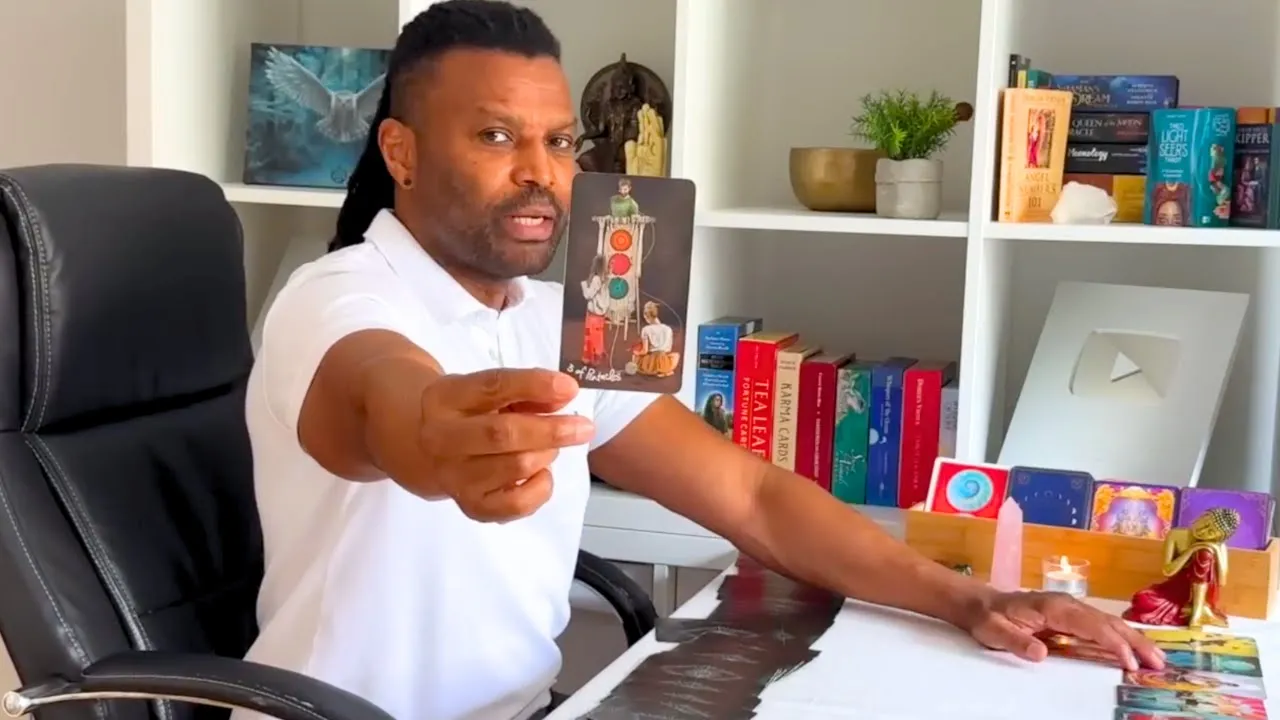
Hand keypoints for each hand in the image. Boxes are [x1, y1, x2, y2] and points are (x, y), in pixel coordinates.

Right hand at [416, 368, 594, 521]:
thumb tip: (565, 395)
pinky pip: (517, 504)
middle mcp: (442, 439)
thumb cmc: (472, 414)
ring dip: (546, 454)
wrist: (431, 449)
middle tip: (584, 427)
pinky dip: (541, 488)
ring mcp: (454, 477)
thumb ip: (527, 391)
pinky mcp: (471, 506)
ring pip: (515, 467)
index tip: (570, 388)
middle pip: (503, 434)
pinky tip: (541, 473)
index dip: (534, 385)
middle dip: (551, 430)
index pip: (492, 387)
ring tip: (550, 447)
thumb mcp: (491, 392)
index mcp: (446, 399)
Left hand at [961, 591, 1164, 670]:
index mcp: (1053, 608)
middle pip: (1108, 623)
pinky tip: (1136, 649)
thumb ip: (1016, 641)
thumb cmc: (989, 618)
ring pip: (1109, 623)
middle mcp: (1067, 604)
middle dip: (1135, 642)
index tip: (1129, 662)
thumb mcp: (994, 631)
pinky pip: (1102, 626)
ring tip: (1157, 658)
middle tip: (1158, 662)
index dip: (1112, 644)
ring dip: (1134, 640)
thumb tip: (1040, 653)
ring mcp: (1072, 608)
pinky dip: (1122, 637)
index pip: (1091, 626)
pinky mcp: (1072, 615)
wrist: (981, 604)